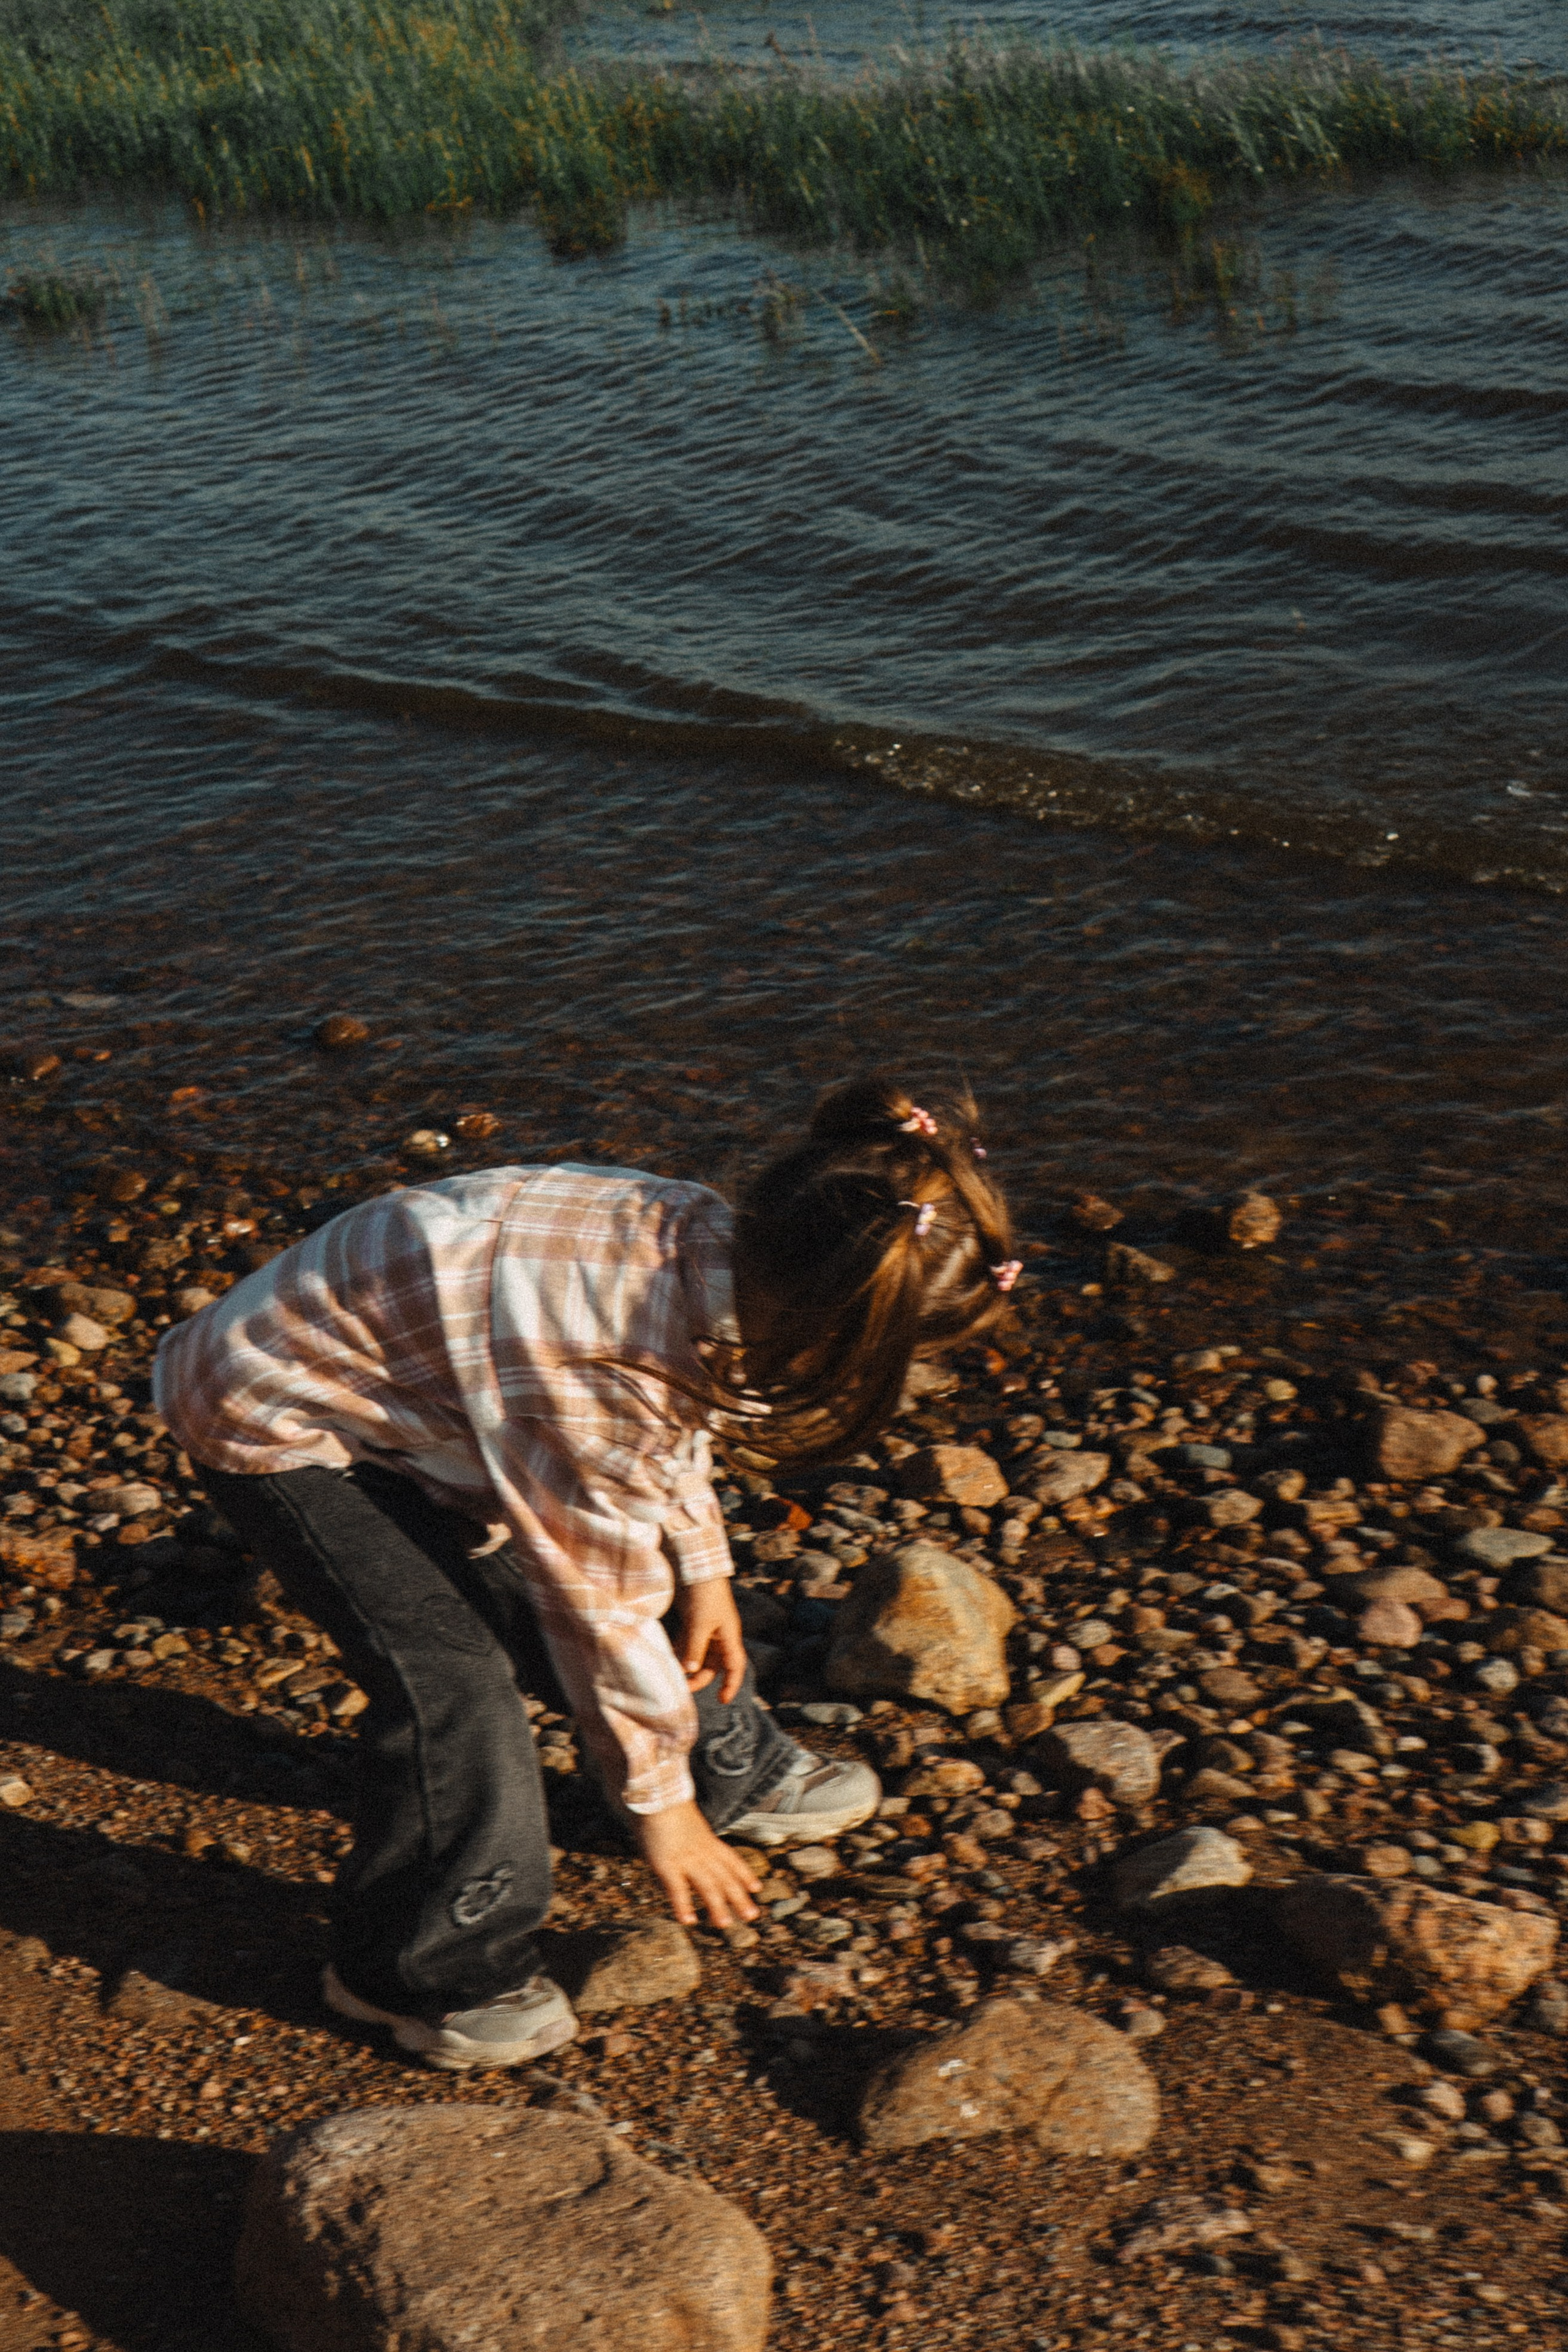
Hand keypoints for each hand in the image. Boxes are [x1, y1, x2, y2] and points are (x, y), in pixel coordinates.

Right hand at [635, 1802, 760, 1929]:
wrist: (657, 1795)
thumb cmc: (666, 1804)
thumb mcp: (686, 1822)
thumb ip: (690, 1838)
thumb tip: (686, 1847)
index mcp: (708, 1839)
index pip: (731, 1860)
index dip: (745, 1874)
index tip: (757, 1887)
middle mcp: (702, 1851)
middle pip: (725, 1877)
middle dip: (739, 1897)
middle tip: (752, 1915)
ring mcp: (687, 1859)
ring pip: (708, 1886)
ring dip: (717, 1906)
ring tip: (724, 1924)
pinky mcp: (668, 1865)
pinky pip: (678, 1890)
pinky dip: (683, 1906)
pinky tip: (688, 1921)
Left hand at [674, 1576, 747, 1702]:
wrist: (696, 1565)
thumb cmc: (705, 1593)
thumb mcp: (700, 1624)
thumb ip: (695, 1648)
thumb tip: (689, 1670)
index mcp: (729, 1635)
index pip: (735, 1666)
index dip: (731, 1684)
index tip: (723, 1701)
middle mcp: (719, 1634)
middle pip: (712, 1664)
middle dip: (699, 1678)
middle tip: (683, 1688)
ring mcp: (705, 1628)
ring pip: (697, 1655)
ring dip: (686, 1665)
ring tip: (671, 1675)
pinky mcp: (691, 1621)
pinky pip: (686, 1643)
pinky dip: (678, 1651)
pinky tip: (666, 1657)